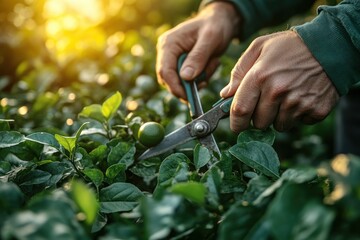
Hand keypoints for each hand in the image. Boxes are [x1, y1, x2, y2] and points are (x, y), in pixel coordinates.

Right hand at [156, 2, 239, 98]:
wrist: (220, 22)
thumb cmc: (215, 26)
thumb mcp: (210, 39)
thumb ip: (198, 57)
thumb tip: (185, 78)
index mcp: (169, 44)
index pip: (165, 71)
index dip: (175, 87)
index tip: (188, 97)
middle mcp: (167, 52)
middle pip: (169, 80)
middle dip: (188, 85)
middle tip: (205, 81)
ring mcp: (173, 59)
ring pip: (180, 82)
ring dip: (197, 80)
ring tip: (212, 64)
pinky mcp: (181, 65)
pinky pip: (188, 80)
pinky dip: (200, 78)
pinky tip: (210, 65)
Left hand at [220, 31, 339, 131]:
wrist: (331, 45)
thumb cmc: (290, 46)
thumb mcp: (259, 47)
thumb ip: (239, 71)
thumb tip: (225, 95)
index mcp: (260, 76)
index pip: (240, 111)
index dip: (236, 123)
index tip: (237, 125)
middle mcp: (278, 92)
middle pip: (258, 123)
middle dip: (258, 117)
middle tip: (267, 102)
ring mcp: (298, 103)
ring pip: (278, 126)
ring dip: (278, 117)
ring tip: (286, 96)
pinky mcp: (316, 110)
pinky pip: (299, 123)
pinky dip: (298, 115)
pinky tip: (301, 97)